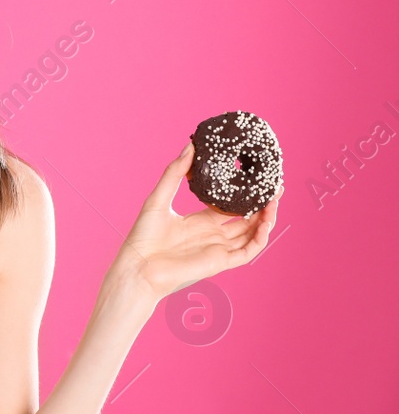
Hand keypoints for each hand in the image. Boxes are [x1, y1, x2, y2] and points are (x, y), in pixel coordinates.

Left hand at [106, 140, 280, 307]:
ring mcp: (218, 249)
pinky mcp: (220, 262)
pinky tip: (265, 223)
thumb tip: (189, 146)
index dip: (243, 195)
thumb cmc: (143, 237)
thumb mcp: (159, 199)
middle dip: (262, 205)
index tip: (257, 180)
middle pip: (245, 220)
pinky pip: (248, 251)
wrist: (137, 267)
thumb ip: (174, 173)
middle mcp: (212, 236)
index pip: (229, 208)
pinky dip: (259, 239)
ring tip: (275, 200)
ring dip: (266, 219)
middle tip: (275, 186)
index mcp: (199, 223)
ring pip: (251, 234)